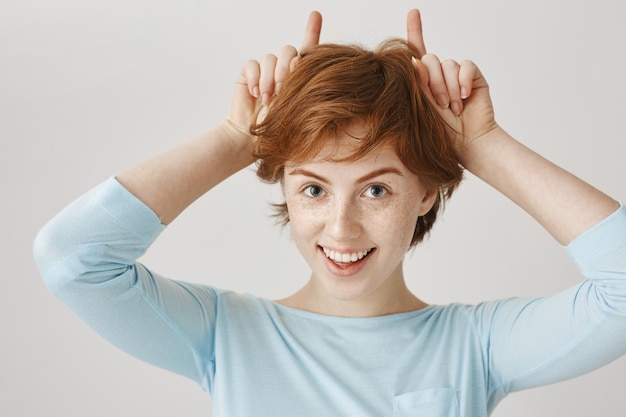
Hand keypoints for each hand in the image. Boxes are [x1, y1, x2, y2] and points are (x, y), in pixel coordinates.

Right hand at [228, 11, 321, 132]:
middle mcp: (282, 70)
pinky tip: (256, 94)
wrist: (253, 137)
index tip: (315, 15)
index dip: (312, 30)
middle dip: (286, 70)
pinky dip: (255, 78)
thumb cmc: (279, 129)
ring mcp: (265, 71)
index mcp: (299, 77)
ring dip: (269, 79)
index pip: (307, 49)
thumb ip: (300, 82)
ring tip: (267, 100)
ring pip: (270, 58)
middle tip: (281, 92)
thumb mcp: (297, 106)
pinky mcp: (249, 73)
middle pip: (288, 51)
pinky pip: (253, 64)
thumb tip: (300, 58)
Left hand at [406, 10, 497, 153]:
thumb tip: (413, 60)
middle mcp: (438, 75)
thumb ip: (416, 84)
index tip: (414, 12)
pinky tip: (463, 97)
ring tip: (452, 108)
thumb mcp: (421, 108)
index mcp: (422, 82)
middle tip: (439, 106)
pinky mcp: (472, 76)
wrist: (466, 143)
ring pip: (446, 64)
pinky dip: (462, 80)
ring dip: (448, 87)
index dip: (415, 31)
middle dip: (431, 83)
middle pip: (429, 60)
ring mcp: (456, 75)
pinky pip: (465, 65)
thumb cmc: (440, 133)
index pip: (417, 52)